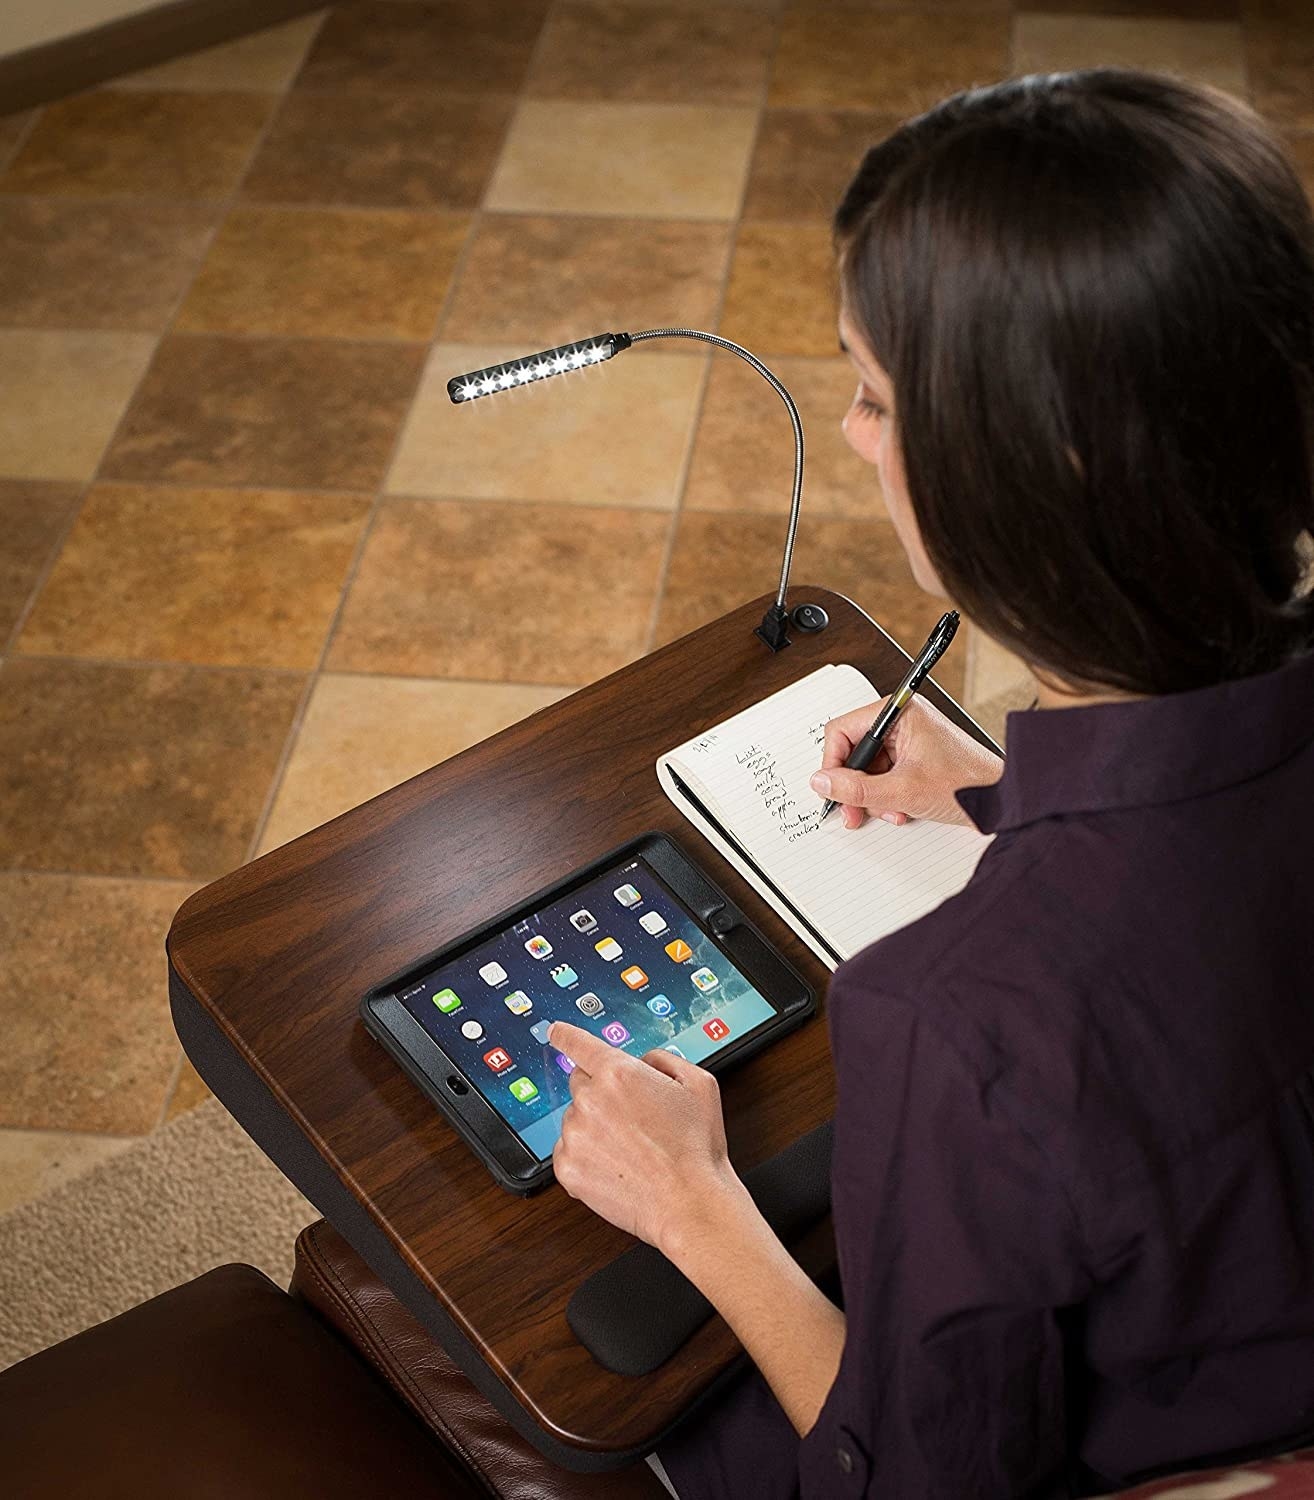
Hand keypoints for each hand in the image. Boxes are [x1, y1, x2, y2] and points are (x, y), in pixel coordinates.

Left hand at [548, 1020, 741, 1254]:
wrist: (689, 1203)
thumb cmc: (696, 1148)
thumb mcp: (698, 1083)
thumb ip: (664, 1060)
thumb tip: (644, 1062)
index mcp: (619, 1073)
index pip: (579, 1044)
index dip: (565, 1036)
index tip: (555, 1032)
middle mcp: (590, 1100)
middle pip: (580, 1083)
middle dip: (602, 1094)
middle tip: (633, 1119)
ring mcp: (575, 1135)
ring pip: (575, 1119)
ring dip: (594, 1127)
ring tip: (631, 1149)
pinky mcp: (567, 1168)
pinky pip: (568, 1151)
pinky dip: (586, 1156)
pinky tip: (616, 1165)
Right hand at [811, 694, 1002, 828]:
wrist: (1001, 801)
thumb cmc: (967, 784)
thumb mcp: (902, 790)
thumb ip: (856, 788)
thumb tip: (823, 782)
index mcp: (899, 712)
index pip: (842, 731)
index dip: (833, 763)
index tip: (832, 788)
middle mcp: (901, 721)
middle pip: (854, 751)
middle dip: (854, 785)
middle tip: (853, 808)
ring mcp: (908, 739)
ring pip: (868, 767)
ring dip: (872, 794)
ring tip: (888, 810)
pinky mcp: (914, 757)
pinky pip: (884, 775)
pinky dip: (886, 795)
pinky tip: (899, 808)